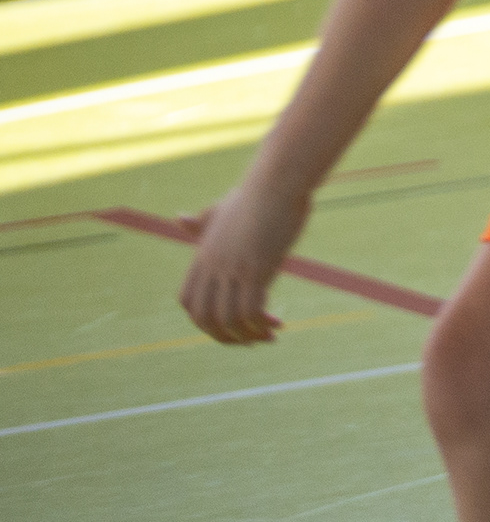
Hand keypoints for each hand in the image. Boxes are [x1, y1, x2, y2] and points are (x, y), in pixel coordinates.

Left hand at [177, 174, 310, 345]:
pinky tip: (276, 324)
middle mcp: (213, 265)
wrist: (277, 181)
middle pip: (204, 317)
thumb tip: (180, 219)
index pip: (188, 301)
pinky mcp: (256, 268)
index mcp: (203, 255)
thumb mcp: (222, 207)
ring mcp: (232, 268)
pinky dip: (260, 325)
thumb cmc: (257, 193)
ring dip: (247, 336)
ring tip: (268, 336)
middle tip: (250, 340)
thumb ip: (202, 221)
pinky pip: (251, 311)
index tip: (230, 324)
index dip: (205, 320)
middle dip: (224, 337)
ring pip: (228, 319)